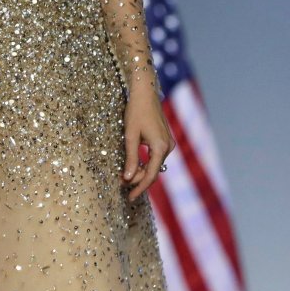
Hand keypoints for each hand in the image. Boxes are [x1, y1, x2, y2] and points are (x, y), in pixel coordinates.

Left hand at [121, 85, 173, 200]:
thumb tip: (128, 178)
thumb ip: (131, 158)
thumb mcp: (130, 135)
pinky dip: (145, 162)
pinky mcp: (165, 139)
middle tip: (121, 184)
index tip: (130, 197)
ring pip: (154, 164)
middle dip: (138, 179)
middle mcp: (168, 147)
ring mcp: (168, 143)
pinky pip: (156, 157)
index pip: (150, 175)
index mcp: (160, 148)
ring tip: (125, 176)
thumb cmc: (136, 111)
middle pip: (153, 171)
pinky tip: (135, 165)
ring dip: (141, 171)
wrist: (145, 93)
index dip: (140, 188)